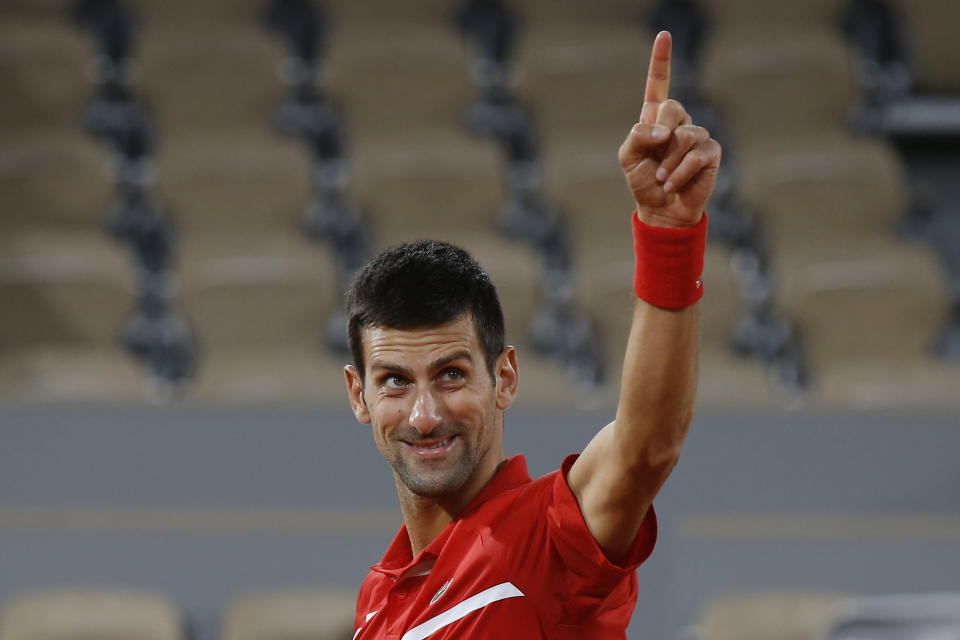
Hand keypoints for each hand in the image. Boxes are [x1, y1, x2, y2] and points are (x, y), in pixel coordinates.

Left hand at [618, 31, 720, 228]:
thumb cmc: (643, 181)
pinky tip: (672, 184)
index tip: (664, 35)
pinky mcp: (711, 152)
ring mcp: (697, 135)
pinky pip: (696, 155)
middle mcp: (679, 121)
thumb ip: (637, 136)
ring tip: (662, 178)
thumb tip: (664, 130)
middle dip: (660, 136)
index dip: (661, 59)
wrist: (661, 209)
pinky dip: (679, 172)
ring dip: (668, 162)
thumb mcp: (628, 158)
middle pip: (673, 108)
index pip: (659, 83)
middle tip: (654, 162)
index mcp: (655, 118)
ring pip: (684, 136)